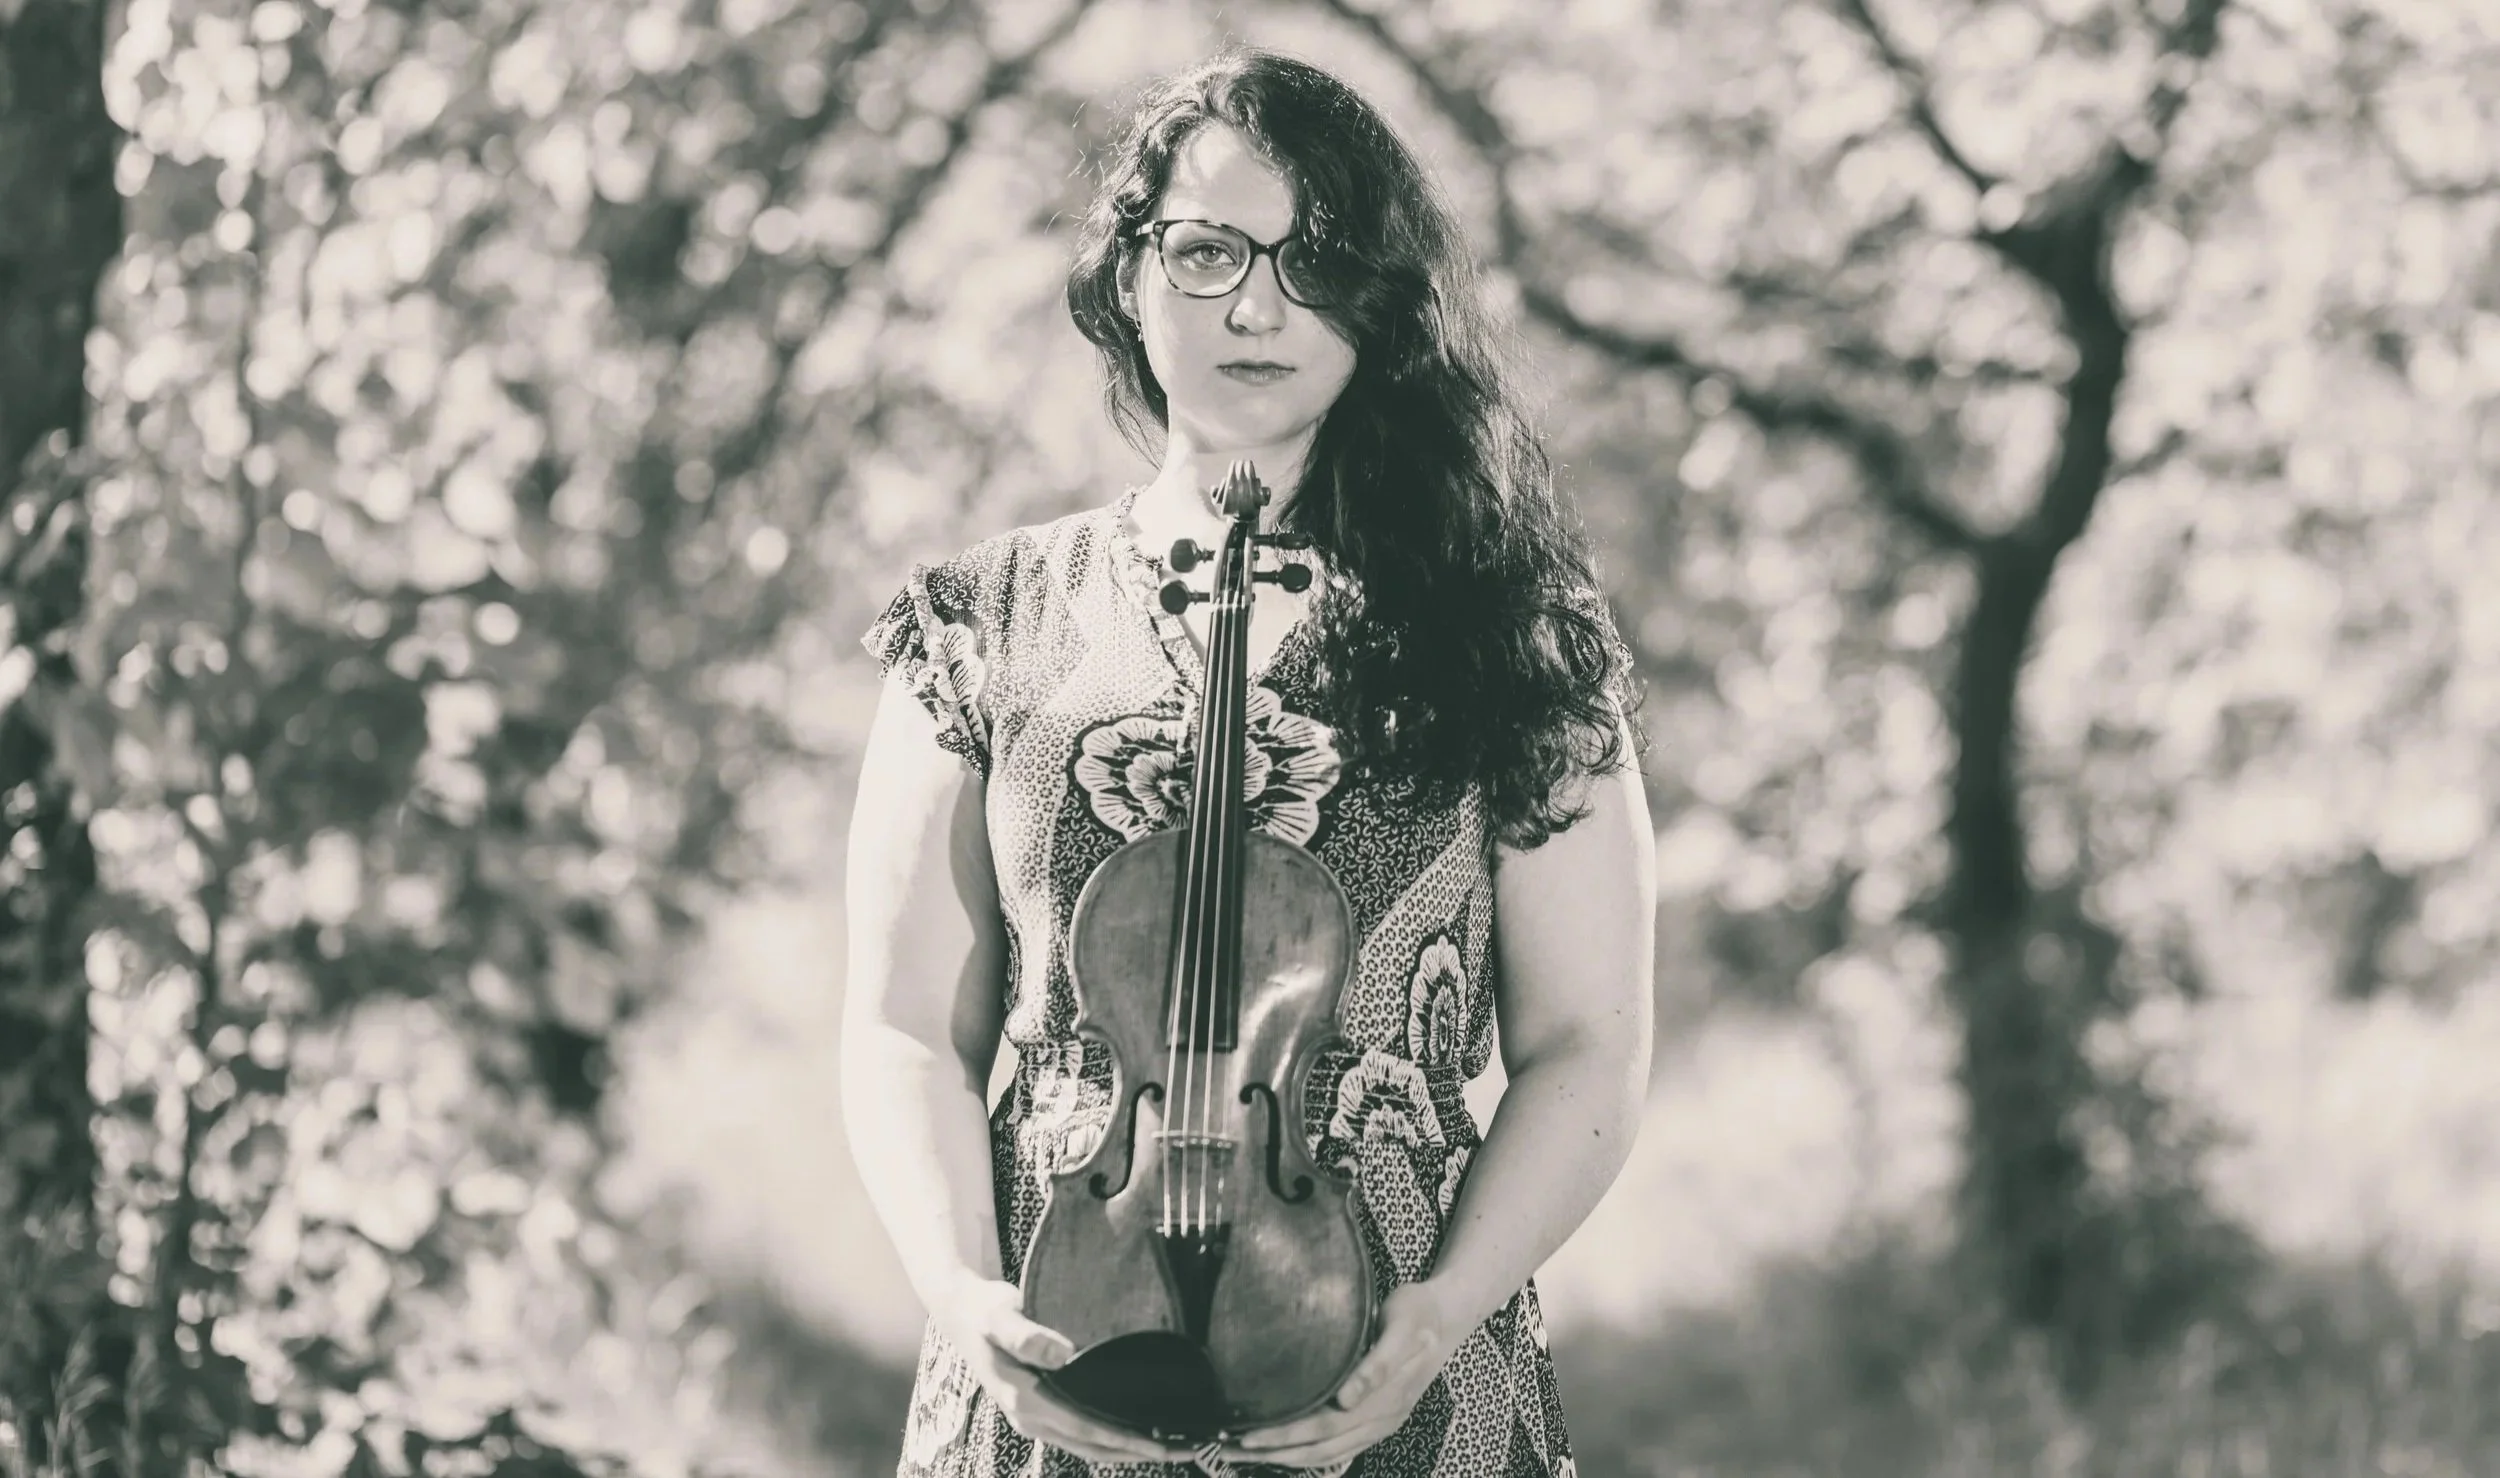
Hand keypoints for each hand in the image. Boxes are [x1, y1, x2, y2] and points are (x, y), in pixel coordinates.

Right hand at [931, 1276, 1196, 1467]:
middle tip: (1185, 1450)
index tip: (1162, 1445)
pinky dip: (1110, 1438)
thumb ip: (1026, 1336)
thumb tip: (1063, 1354)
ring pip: (1088, 1445)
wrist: (959, 1310)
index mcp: (1025, 1399)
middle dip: (1138, 1451)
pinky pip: (1080, 1433)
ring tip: (1170, 1446)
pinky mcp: (1039, 1409)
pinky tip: (1134, 1431)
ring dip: (1127, 1449)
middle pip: (1093, 1446)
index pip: (1086, 1428)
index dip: (1126, 1439)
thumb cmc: (983, 1308)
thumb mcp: (999, 1315)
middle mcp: (1030, 1417)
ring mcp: (1033, 1417)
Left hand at [1212, 1281, 1469, 1469]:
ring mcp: (1383, 1424)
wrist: (1447, 1317)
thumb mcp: (1401, 1327)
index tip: (1249, 1434)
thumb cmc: (1417, 1314)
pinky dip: (1313, 1456)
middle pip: (1322, 1447)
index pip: (1324, 1426)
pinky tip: (1290, 1453)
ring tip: (1253, 1456)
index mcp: (1384, 1399)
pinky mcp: (1381, 1421)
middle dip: (1277, 1452)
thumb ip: (1377, 1364)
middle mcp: (1383, 1419)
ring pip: (1331, 1454)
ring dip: (1291, 1459)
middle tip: (1234, 1449)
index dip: (1286, 1435)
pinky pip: (1342, 1449)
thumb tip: (1346, 1399)